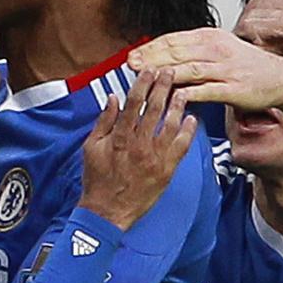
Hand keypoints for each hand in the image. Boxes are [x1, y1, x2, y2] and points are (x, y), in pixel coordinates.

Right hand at [79, 69, 196, 229]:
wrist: (108, 212)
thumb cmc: (97, 180)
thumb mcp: (90, 148)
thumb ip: (103, 122)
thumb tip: (111, 99)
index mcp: (119, 137)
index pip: (133, 103)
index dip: (142, 84)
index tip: (148, 71)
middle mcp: (139, 144)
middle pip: (154, 109)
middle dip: (163, 87)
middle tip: (170, 72)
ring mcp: (154, 157)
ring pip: (170, 125)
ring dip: (177, 106)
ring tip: (182, 91)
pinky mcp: (166, 170)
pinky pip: (181, 147)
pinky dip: (188, 132)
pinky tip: (192, 119)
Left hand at [127, 28, 282, 110]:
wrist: (281, 78)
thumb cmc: (244, 65)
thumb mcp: (218, 50)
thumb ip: (192, 52)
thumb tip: (161, 56)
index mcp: (210, 38)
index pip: (174, 40)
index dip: (150, 48)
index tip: (132, 55)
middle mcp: (217, 49)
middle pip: (177, 53)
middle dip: (151, 59)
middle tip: (131, 65)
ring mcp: (226, 69)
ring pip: (189, 70)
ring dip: (165, 74)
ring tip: (145, 79)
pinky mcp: (234, 88)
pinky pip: (207, 90)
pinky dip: (189, 93)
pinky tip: (173, 97)